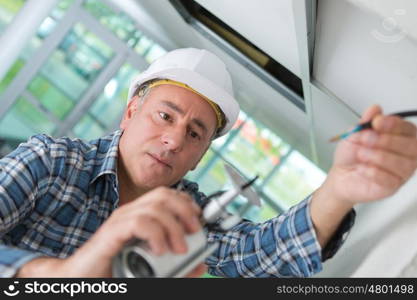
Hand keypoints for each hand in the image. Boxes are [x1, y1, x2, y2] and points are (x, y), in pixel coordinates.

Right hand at [17, 186, 204, 276]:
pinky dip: (155, 234)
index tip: (198, 221)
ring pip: (154, 207)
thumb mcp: (154, 270)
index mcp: (139, 216)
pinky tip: (159, 250)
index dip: (186, 203)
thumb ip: (178, 268)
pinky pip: (138, 222)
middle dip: (185, 210)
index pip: (167, 195)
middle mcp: (130, 213)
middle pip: (163, 195)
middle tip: (195, 232)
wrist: (80, 280)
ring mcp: (119, 221)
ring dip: (173, 226)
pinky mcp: (111, 233)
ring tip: (179, 249)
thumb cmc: (115, 271)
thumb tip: (201, 264)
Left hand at [327, 104, 416, 204]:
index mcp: (399, 137)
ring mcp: (401, 172)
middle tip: (366, 138)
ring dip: (379, 156)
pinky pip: (391, 180)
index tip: (377, 122)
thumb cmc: (351, 155)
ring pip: (403, 164)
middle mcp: (405, 154)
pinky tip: (363, 169)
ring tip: (361, 154)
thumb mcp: (354, 134)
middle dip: (387, 140)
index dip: (394, 124)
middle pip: (411, 146)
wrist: (340, 176)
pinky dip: (375, 173)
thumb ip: (365, 123)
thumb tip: (375, 109)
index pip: (408, 129)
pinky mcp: (392, 186)